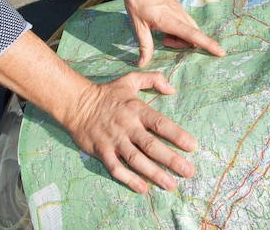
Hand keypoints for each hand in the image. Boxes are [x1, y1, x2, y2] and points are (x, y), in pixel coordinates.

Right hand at [0, 31, 196, 192]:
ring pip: (136, 160)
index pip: (160, 123)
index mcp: (136, 109)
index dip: (177, 135)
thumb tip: (172, 90)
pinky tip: (143, 188)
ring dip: (154, 173)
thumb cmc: (107, 93)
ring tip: (171, 185)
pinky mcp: (101, 151)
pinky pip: (116, 168)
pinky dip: (129, 179)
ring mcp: (113, 140)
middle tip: (189, 172)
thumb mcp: (130, 79)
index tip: (193, 146)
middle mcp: (127, 126)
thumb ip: (153, 79)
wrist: (76, 103)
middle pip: (151, 145)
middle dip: (171, 159)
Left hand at [114, 0, 225, 66]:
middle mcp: (178, 14)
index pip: (192, 35)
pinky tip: (165, 27)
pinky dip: (180, 29)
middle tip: (164, 42)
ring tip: (163, 35)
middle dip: (184, 44)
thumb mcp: (137, 25)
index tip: (220, 52)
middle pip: (193, 35)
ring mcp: (179, 8)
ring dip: (181, 37)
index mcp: (168, 20)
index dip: (208, 44)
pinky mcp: (177, 6)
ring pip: (190, 28)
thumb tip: (143, 64)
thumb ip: (144, 45)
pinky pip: (186, 21)